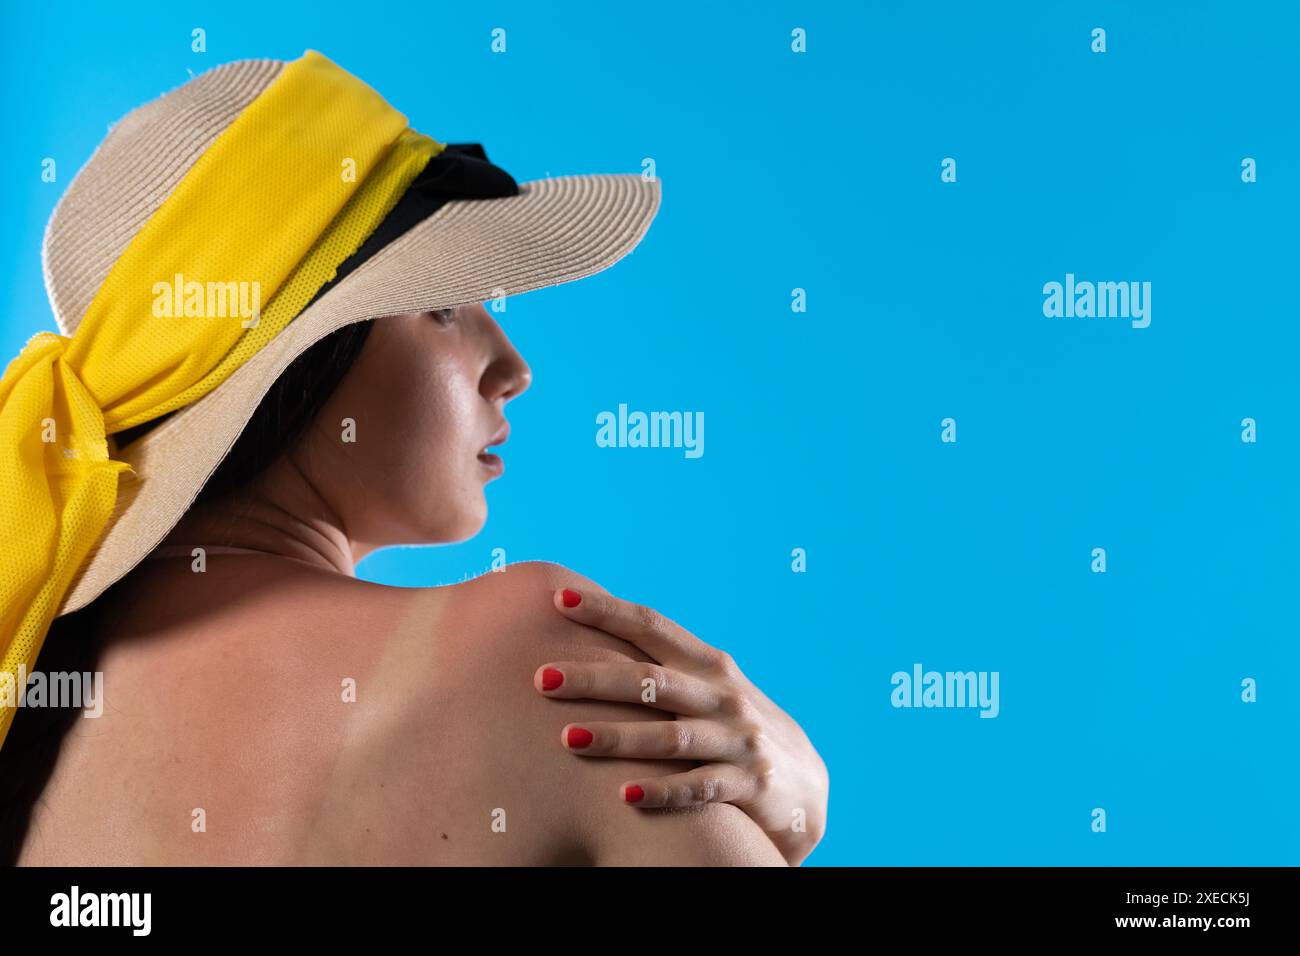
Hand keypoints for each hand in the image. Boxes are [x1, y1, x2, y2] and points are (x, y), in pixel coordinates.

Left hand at [533, 586, 828, 864]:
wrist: (804, 786)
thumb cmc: (733, 729)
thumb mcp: (707, 691)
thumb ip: (660, 669)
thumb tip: (588, 643)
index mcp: (708, 664)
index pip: (652, 627)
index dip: (607, 611)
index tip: (559, 598)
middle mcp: (723, 696)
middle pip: (651, 680)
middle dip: (595, 678)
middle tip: (541, 678)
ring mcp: (738, 740)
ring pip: (671, 736)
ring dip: (619, 737)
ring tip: (568, 737)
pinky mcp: (750, 785)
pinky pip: (700, 788)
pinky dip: (663, 791)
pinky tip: (625, 796)